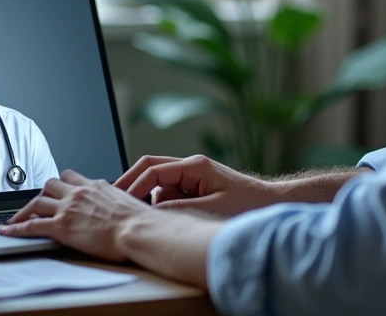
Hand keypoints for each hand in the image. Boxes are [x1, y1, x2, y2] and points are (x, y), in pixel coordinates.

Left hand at [0, 170, 148, 260]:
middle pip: (50, 184)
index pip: (72, 177)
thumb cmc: (141, 222)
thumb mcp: (130, 203)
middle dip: (41, 193)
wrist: (138, 230)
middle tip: (34, 204)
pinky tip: (7, 231)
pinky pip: (32, 224)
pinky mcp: (61, 226)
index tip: (56, 190)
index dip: (61, 183)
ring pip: (37, 201)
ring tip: (15, 219)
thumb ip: (118, 202)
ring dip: (24, 210)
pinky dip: (16, 227)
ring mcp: (68, 208)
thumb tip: (123, 207)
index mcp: (96, 186)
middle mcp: (79, 192)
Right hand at [115, 154, 280, 216]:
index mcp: (194, 165)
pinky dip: (164, 204)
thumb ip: (179, 208)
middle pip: (151, 168)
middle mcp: (191, 166)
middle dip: (132, 183)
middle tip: (114, 200)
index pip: (153, 169)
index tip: (120, 200)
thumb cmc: (248, 205)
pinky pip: (171, 193)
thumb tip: (151, 210)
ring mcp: (193, 176)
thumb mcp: (211, 209)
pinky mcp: (197, 187)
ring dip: (151, 198)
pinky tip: (163, 219)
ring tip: (143, 217)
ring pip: (159, 183)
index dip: (133, 184)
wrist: (271, 204)